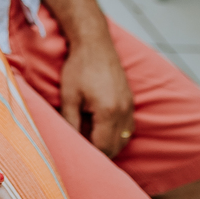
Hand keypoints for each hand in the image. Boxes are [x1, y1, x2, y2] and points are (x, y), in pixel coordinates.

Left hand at [60, 39, 134, 157]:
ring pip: (124, 139)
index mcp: (108, 112)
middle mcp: (124, 112)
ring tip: (88, 138)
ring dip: (109, 143)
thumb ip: (70, 122)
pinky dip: (115, 133)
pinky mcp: (131, 101)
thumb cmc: (79, 68)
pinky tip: (99, 127)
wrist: (94, 43)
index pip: (103, 148)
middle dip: (100, 152)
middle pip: (116, 147)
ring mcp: (130, 107)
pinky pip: (127, 127)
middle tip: (81, 149)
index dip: (90, 155)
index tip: (77, 155)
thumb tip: (69, 142)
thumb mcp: (69, 96)